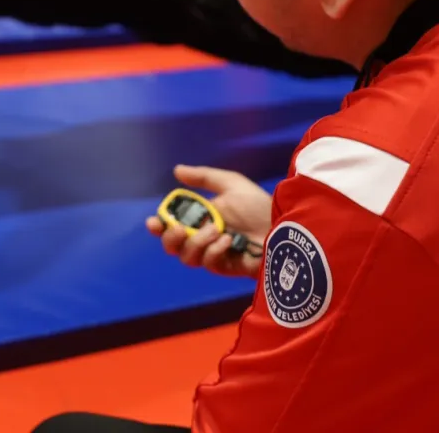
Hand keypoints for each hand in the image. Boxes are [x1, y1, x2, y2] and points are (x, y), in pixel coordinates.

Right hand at [146, 164, 273, 277]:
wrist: (284, 225)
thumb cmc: (258, 205)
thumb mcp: (231, 184)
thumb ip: (204, 177)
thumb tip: (177, 170)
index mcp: (200, 218)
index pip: (170, 226)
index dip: (158, 226)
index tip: (154, 221)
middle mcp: (202, 238)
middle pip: (172, 246)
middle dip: (171, 237)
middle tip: (180, 229)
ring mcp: (213, 254)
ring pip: (187, 257)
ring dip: (197, 241)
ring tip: (217, 229)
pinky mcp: (225, 267)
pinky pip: (208, 263)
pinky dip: (214, 250)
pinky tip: (228, 241)